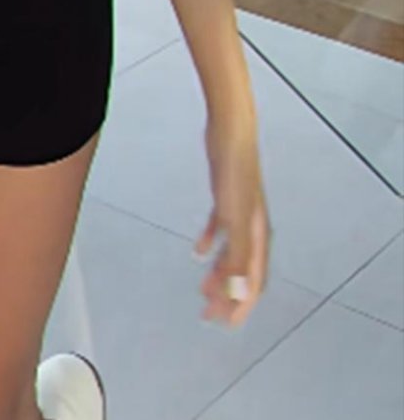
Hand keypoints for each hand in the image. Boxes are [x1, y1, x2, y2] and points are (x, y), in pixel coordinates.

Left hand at [195, 116, 269, 326]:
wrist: (231, 133)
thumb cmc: (236, 171)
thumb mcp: (234, 219)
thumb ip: (237, 257)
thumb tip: (240, 294)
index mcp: (258, 237)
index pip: (253, 283)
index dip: (241, 306)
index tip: (226, 324)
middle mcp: (252, 228)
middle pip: (242, 272)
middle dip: (227, 295)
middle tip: (209, 313)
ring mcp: (240, 212)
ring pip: (231, 253)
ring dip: (219, 273)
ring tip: (203, 289)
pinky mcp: (226, 199)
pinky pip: (220, 229)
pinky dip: (211, 243)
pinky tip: (198, 250)